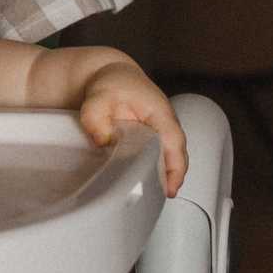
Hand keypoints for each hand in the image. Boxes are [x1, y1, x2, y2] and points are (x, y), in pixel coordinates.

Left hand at [76, 65, 188, 196]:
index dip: (175, 166)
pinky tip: (146, 185)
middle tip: (159, 197)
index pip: (174, 141)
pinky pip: (161, 157)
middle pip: (177, 155)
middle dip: (172, 177)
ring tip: (151, 195)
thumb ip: (95, 116)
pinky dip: (157, 171)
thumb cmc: (111, 83)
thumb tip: (102, 139)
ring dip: (165, 176)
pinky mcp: (155, 139)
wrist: (111, 75)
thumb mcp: (98, 96)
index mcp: (159, 111)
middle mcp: (166, 123)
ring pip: (171, 158)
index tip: (171, 187)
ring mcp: (162, 132)